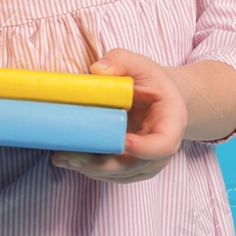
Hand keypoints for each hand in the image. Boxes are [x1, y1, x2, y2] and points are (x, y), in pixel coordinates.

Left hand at [51, 48, 186, 183]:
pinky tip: (69, 160)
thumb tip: (97, 70)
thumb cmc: (151, 82)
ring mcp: (146, 164)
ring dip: (90, 169)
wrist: (159, 100)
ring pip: (119, 174)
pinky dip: (90, 170)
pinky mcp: (130, 169)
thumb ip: (121, 60)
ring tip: (63, 157)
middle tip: (73, 156)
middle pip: (133, 165)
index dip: (144, 148)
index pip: (163, 144)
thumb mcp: (141, 65)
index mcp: (171, 124)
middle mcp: (162, 151)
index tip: (124, 142)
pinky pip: (111, 174)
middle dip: (102, 163)